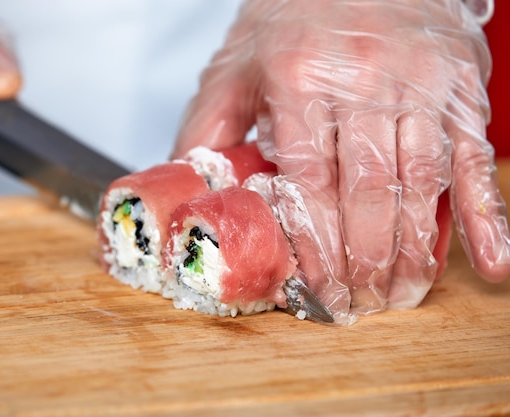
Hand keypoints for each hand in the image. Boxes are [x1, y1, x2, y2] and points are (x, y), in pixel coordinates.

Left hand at [173, 0, 509, 319]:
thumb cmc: (295, 15)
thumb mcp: (237, 63)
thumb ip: (208, 125)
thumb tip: (186, 185)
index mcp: (299, 76)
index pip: (310, 181)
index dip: (316, 245)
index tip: (316, 287)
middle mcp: (364, 80)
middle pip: (368, 192)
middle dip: (363, 261)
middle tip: (357, 306)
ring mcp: (419, 83)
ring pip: (421, 183)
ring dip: (414, 252)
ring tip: (399, 297)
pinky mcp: (460, 87)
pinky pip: (475, 158)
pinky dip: (484, 215)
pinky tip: (489, 261)